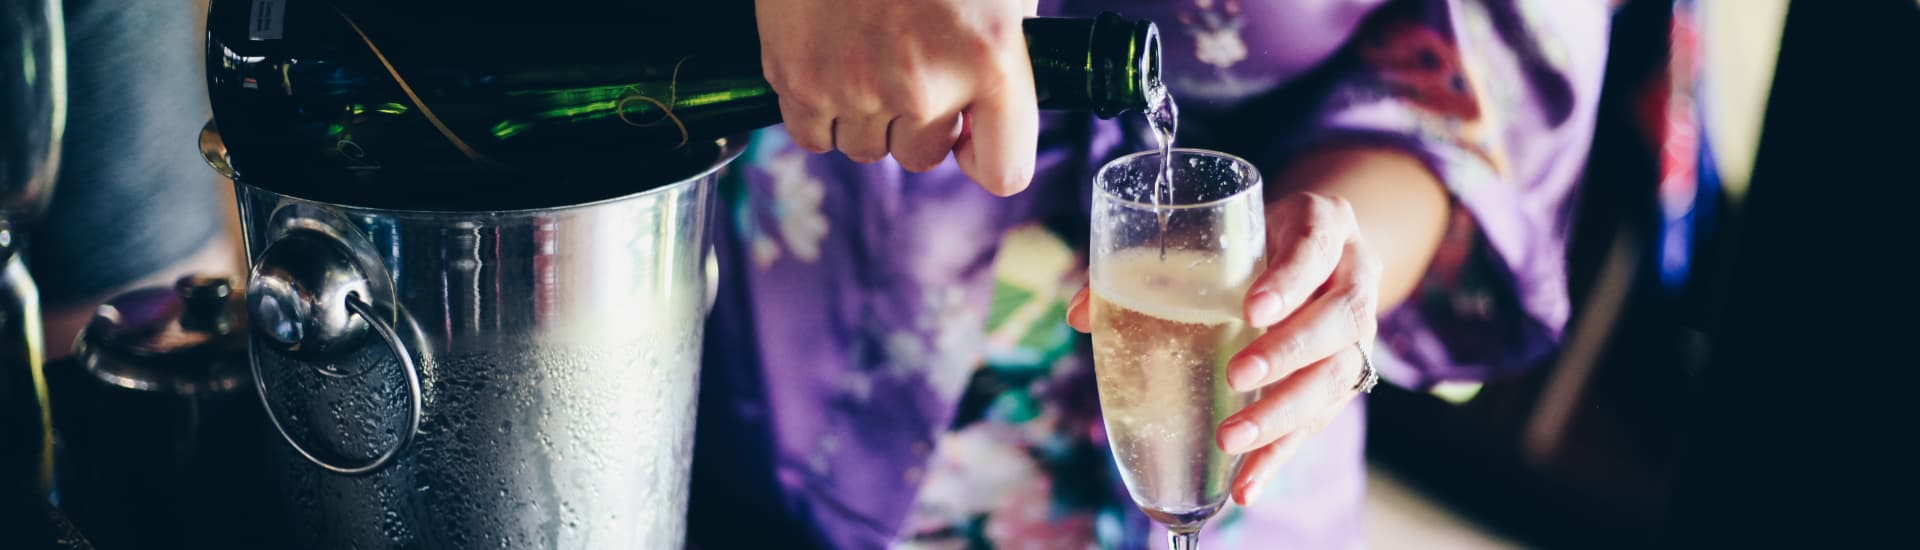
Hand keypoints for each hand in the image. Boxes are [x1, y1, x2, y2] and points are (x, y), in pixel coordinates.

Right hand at [754, 0, 1040, 194]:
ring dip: (869, 115)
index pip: (1004, 172)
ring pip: (866, 149)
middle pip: (923, 157)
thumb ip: (1007, 42)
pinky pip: (813, 136)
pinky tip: (830, 67)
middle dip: (921, 122)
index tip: (973, 137)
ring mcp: (856, 86)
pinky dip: (820, 112)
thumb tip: (995, 100)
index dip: (986, 155)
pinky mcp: (797, 77)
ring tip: (868, 55)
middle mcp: (926, 84)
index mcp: (993, 57)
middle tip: (911, 65)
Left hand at [1067, 191, 1383, 505]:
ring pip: (1337, 375)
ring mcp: (1357, 333)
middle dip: (1288, 351)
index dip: (1289, 279)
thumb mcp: (1215, 232)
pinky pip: (1320, 420)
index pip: (1315, 246)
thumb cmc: (1252, 238)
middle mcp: (1353, 278)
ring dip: (1284, 413)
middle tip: (1236, 374)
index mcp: (1322, 226)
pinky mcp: (1343, 378)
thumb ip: (1153, 263)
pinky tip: (1247, 483)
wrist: (1313, 250)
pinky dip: (1281, 454)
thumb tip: (1080, 314)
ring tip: (1233, 439)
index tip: (1252, 308)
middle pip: (1338, 319)